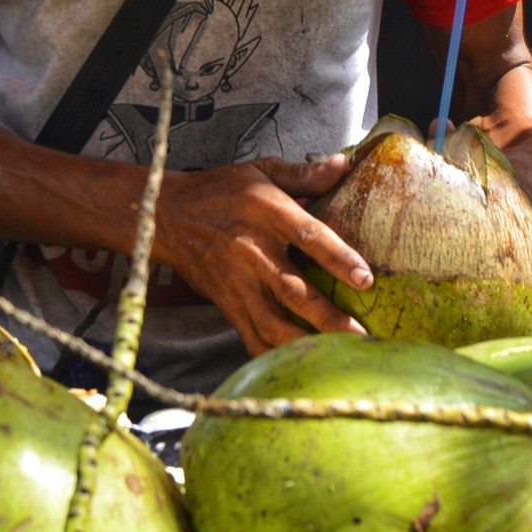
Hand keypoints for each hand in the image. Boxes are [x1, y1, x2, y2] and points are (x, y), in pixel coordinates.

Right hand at [151, 154, 371, 355]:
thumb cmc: (220, 191)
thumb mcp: (260, 171)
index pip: (308, 236)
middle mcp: (252, 251)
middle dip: (327, 316)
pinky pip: (251, 336)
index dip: (337, 258)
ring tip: (338, 356)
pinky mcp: (226, 303)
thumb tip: (344, 164)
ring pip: (273, 322)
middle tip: (361, 336)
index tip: (365, 279)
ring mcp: (237, 282)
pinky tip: (300, 367)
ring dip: (305, 342)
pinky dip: (274, 355)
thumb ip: (304, 174)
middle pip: (293, 290)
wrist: (166, 216)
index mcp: (266, 212)